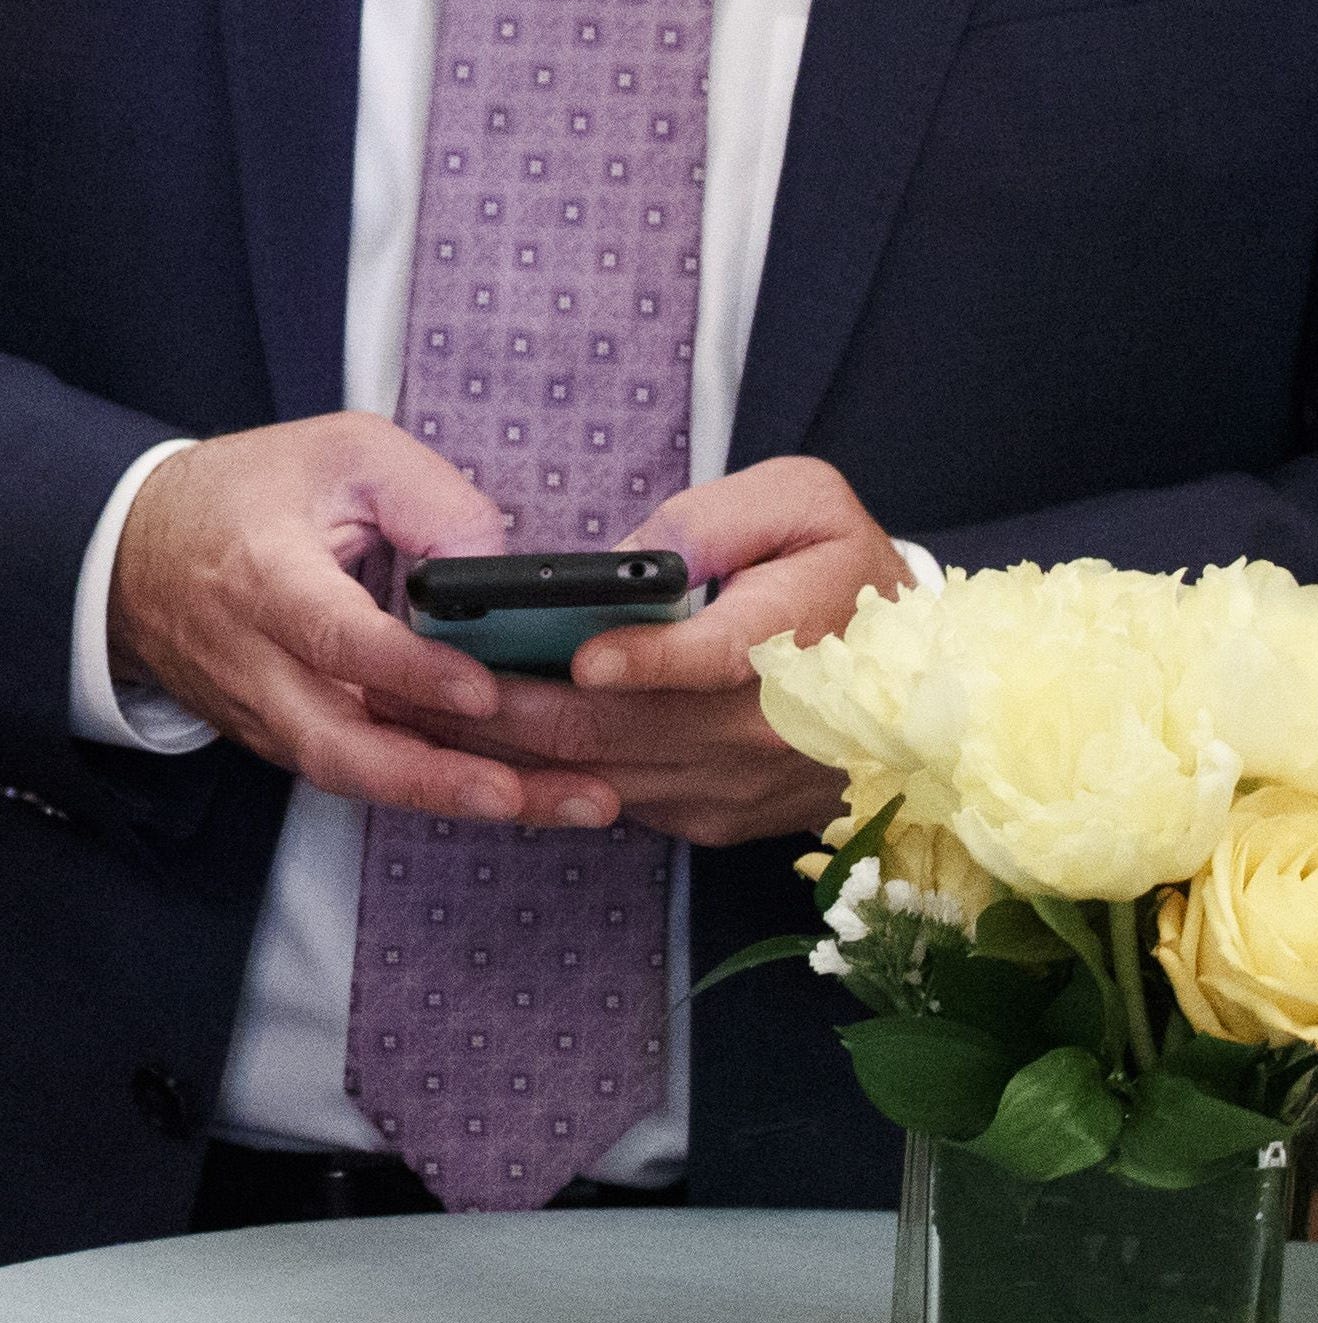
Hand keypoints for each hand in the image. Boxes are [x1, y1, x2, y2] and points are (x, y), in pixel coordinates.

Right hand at [109, 413, 612, 825]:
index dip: (408, 670)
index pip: (334, 637)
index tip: (482, 691)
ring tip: (570, 802)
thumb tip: (500, 573)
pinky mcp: (281, 741)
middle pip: (341, 748)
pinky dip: (439, 787)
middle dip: (441, 781)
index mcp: (264, 577)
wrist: (134, 553)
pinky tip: (525, 790)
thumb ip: (430, 498)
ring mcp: (263, 714)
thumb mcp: (341, 452)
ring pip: (358, 777)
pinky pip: (362, 773)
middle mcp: (256, 663)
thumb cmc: (244, 495)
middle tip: (531, 792)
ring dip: (460, 798)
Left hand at [372, 457, 906, 846]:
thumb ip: (719, 518)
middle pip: (614, 728)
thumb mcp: (807, 504)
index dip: (644, 662)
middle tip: (405, 677)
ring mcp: (730, 785)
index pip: (715, 660)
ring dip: (494, 749)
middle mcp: (761, 731)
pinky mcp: (707, 817)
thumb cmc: (847, 574)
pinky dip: (533, 774)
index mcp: (797, 638)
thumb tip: (625, 564)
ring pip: (593, 775)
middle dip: (499, 709)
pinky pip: (606, 798)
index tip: (576, 656)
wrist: (918, 690)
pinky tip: (464, 740)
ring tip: (405, 707)